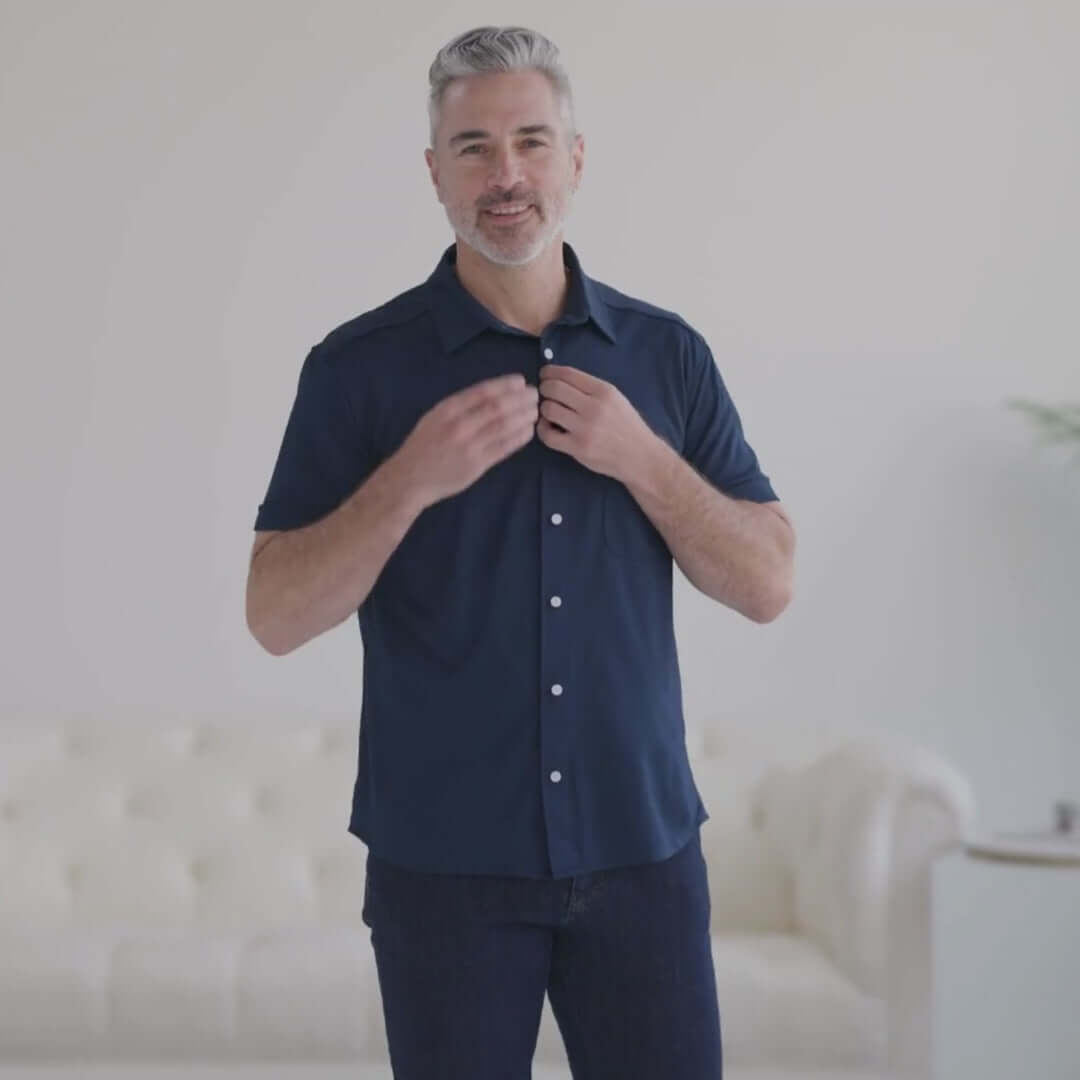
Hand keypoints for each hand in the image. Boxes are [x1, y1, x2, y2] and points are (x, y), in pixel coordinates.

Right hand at [392, 373, 539, 507]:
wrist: (410, 478)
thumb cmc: (423, 445)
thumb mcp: (435, 417)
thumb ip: (460, 406)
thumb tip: (492, 394)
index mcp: (447, 410)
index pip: (482, 392)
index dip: (505, 385)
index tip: (520, 381)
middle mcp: (459, 425)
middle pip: (497, 407)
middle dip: (520, 399)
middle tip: (534, 394)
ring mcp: (469, 446)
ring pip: (504, 426)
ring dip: (524, 416)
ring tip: (535, 411)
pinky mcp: (477, 465)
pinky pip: (504, 448)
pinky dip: (519, 437)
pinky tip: (528, 430)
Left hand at [535, 364, 657, 482]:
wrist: (640, 456)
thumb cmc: (626, 425)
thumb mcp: (615, 398)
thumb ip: (590, 388)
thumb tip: (559, 378)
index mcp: (604, 391)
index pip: (568, 374)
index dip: (550, 372)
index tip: (545, 375)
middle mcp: (594, 407)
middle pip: (554, 388)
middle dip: (544, 389)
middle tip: (545, 394)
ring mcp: (585, 428)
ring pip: (548, 409)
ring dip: (544, 409)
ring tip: (550, 413)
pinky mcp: (578, 448)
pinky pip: (547, 435)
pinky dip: (543, 429)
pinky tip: (549, 428)